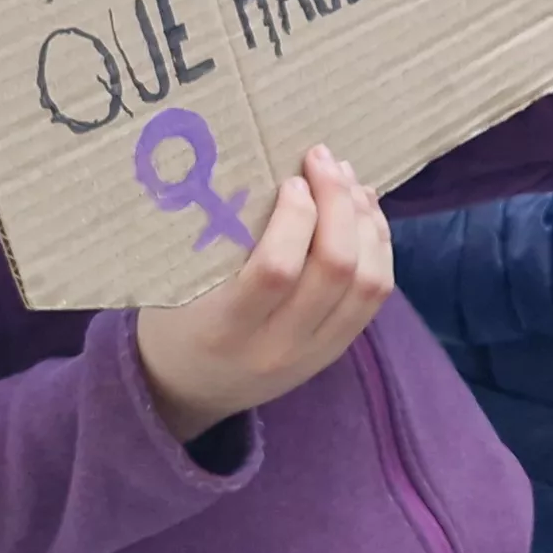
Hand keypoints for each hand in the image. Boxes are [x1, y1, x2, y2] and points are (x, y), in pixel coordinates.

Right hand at [135, 147, 389, 441]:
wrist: (187, 391)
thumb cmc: (173, 320)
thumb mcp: (177, 285)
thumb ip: (215, 242)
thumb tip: (272, 171)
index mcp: (226, 329)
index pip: (277, 269)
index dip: (295, 216)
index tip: (290, 179)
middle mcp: (277, 347)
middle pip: (335, 270)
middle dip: (338, 203)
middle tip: (324, 161)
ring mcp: (314, 354)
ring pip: (368, 283)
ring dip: (366, 221)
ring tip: (349, 180)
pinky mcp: (336, 351)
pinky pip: (376, 296)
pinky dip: (379, 246)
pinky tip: (365, 212)